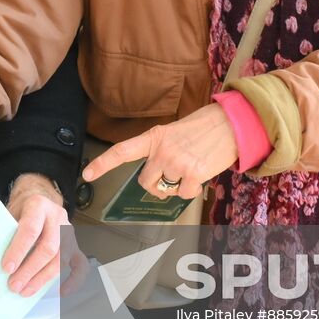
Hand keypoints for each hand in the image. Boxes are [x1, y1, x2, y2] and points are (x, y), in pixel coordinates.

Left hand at [1, 173, 88, 297]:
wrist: (39, 199)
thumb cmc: (22, 210)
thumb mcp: (11, 212)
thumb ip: (7, 232)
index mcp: (39, 205)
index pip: (31, 229)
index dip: (19, 250)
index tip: (7, 268)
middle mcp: (58, 218)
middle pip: (48, 247)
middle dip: (30, 270)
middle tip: (14, 285)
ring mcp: (69, 232)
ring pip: (61, 259)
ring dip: (43, 278)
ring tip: (26, 290)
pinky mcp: (76, 246)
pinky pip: (80, 265)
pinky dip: (73, 280)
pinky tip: (61, 291)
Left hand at [80, 104, 236, 199]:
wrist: (232, 123)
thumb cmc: (204, 127)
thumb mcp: (175, 132)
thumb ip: (161, 149)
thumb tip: (158, 175)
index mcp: (154, 137)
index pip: (122, 151)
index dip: (103, 164)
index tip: (87, 175)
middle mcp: (162, 150)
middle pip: (145, 181)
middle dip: (156, 184)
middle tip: (172, 175)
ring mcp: (176, 163)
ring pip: (164, 189)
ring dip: (175, 186)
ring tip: (190, 169)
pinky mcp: (192, 174)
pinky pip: (182, 195)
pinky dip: (191, 190)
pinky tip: (200, 174)